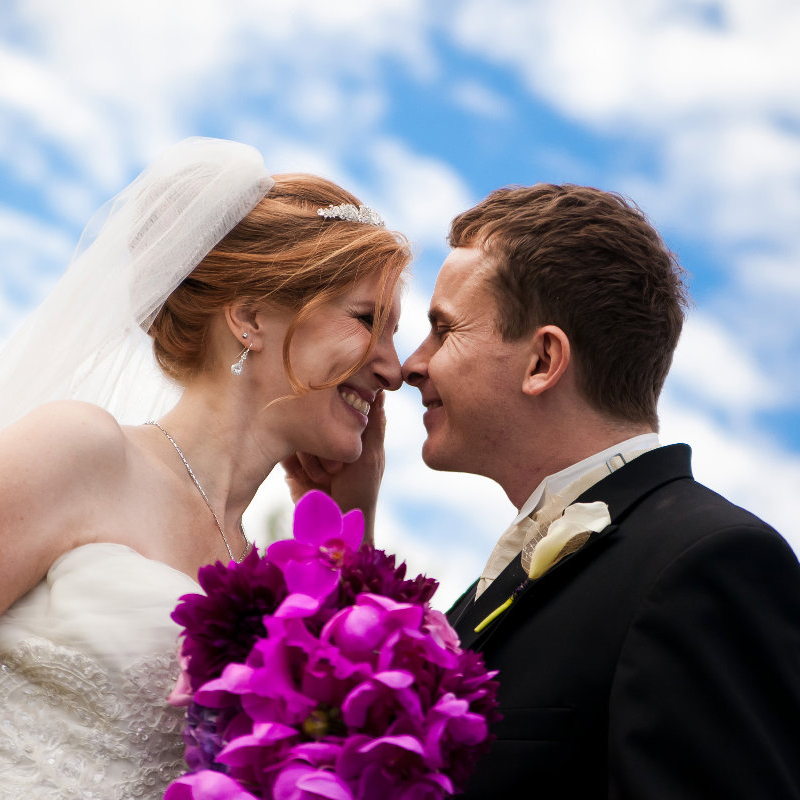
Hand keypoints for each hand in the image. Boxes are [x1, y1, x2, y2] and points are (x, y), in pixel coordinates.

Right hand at [282, 393, 386, 544]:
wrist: (335, 524)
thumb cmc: (360, 490)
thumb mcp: (370, 455)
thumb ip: (373, 423)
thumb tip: (382, 390)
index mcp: (353, 428)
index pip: (344, 401)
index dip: (340, 402)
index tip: (339, 410)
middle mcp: (329, 432)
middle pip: (315, 413)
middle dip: (322, 435)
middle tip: (336, 463)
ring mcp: (309, 445)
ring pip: (299, 431)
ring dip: (312, 458)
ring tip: (325, 478)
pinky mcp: (290, 460)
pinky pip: (285, 450)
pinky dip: (296, 466)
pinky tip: (310, 481)